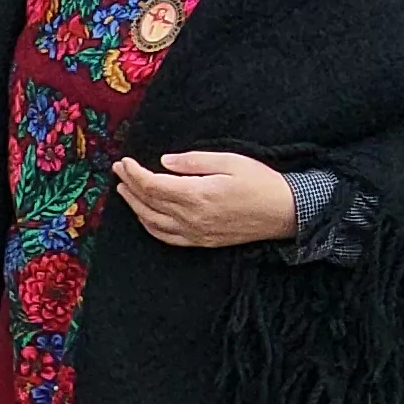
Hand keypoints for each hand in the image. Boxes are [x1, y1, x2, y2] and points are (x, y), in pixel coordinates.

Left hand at [111, 152, 297, 249]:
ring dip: (134, 206)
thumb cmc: (260, 182)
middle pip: (148, 203)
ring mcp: (196, 233)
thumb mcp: (229, 161)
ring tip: (124, 190)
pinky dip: (149, 226)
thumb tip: (164, 162)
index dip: (134, 173)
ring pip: (152, 222)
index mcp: (197, 195)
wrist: (284, 213)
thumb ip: (193, 161)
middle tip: (119, 170)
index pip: (152, 185)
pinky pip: (167, 238)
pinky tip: (144, 215)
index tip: (126, 161)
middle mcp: (192, 218)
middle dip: (129, 185)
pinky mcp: (202, 242)